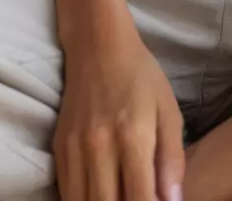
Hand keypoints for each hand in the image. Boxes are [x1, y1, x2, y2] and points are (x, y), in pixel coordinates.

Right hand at [55, 11, 183, 200]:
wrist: (97, 45)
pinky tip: (101, 195)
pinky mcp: (58, 150)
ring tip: (122, 198)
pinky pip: (67, 193)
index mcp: (133, 137)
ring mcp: (74, 150)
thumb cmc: (140, 76)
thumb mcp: (169, 111)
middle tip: (138, 200)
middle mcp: (99, 147)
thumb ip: (173, 159)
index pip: (140, 199)